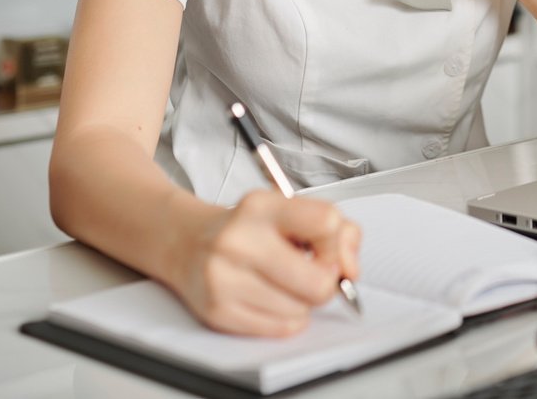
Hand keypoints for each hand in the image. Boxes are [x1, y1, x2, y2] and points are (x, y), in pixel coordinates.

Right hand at [172, 190, 361, 336]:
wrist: (187, 243)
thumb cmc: (248, 228)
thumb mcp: (291, 211)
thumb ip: (337, 230)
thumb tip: (350, 270)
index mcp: (261, 206)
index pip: (326, 223)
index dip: (337, 243)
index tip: (327, 250)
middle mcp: (238, 240)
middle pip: (318, 281)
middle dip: (325, 283)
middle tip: (314, 275)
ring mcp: (224, 278)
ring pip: (301, 310)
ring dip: (303, 302)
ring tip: (285, 284)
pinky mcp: (217, 311)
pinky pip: (280, 329)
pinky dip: (287, 319)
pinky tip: (272, 299)